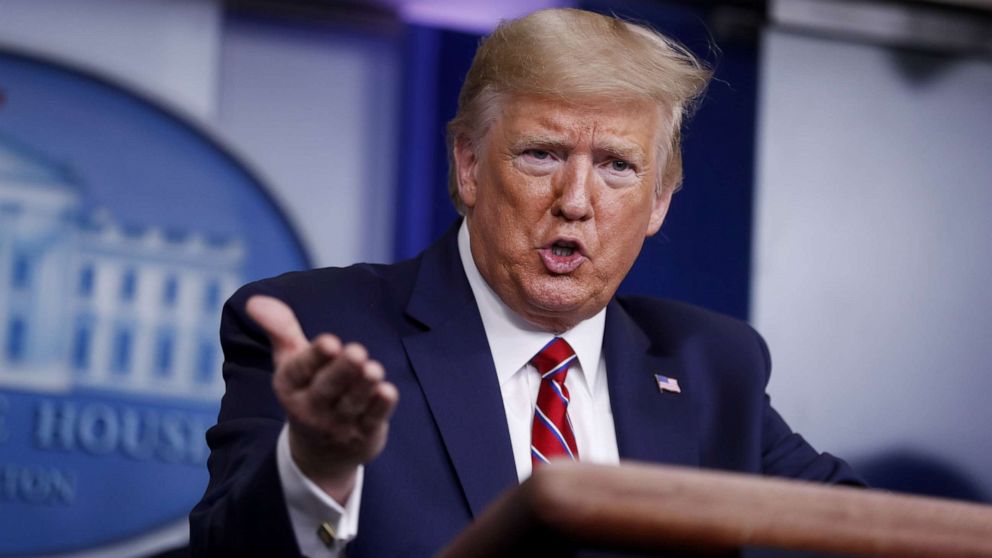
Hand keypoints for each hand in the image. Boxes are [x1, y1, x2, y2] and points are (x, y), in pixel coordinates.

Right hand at [246, 295, 398, 503]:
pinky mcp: (363, 435)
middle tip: (357, 352)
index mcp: (290, 386)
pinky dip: (381, 407)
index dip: (315, 356)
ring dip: (363, 386)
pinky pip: (372, 420)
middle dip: (342, 370)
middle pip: (327, 388)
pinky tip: (388, 392)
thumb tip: (255, 300)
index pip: (300, 370)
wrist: (322, 452)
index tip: (330, 342)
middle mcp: (311, 408)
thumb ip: (280, 329)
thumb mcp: (290, 361)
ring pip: (352, 403)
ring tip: (373, 369)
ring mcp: (338, 425)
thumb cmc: (308, 389)